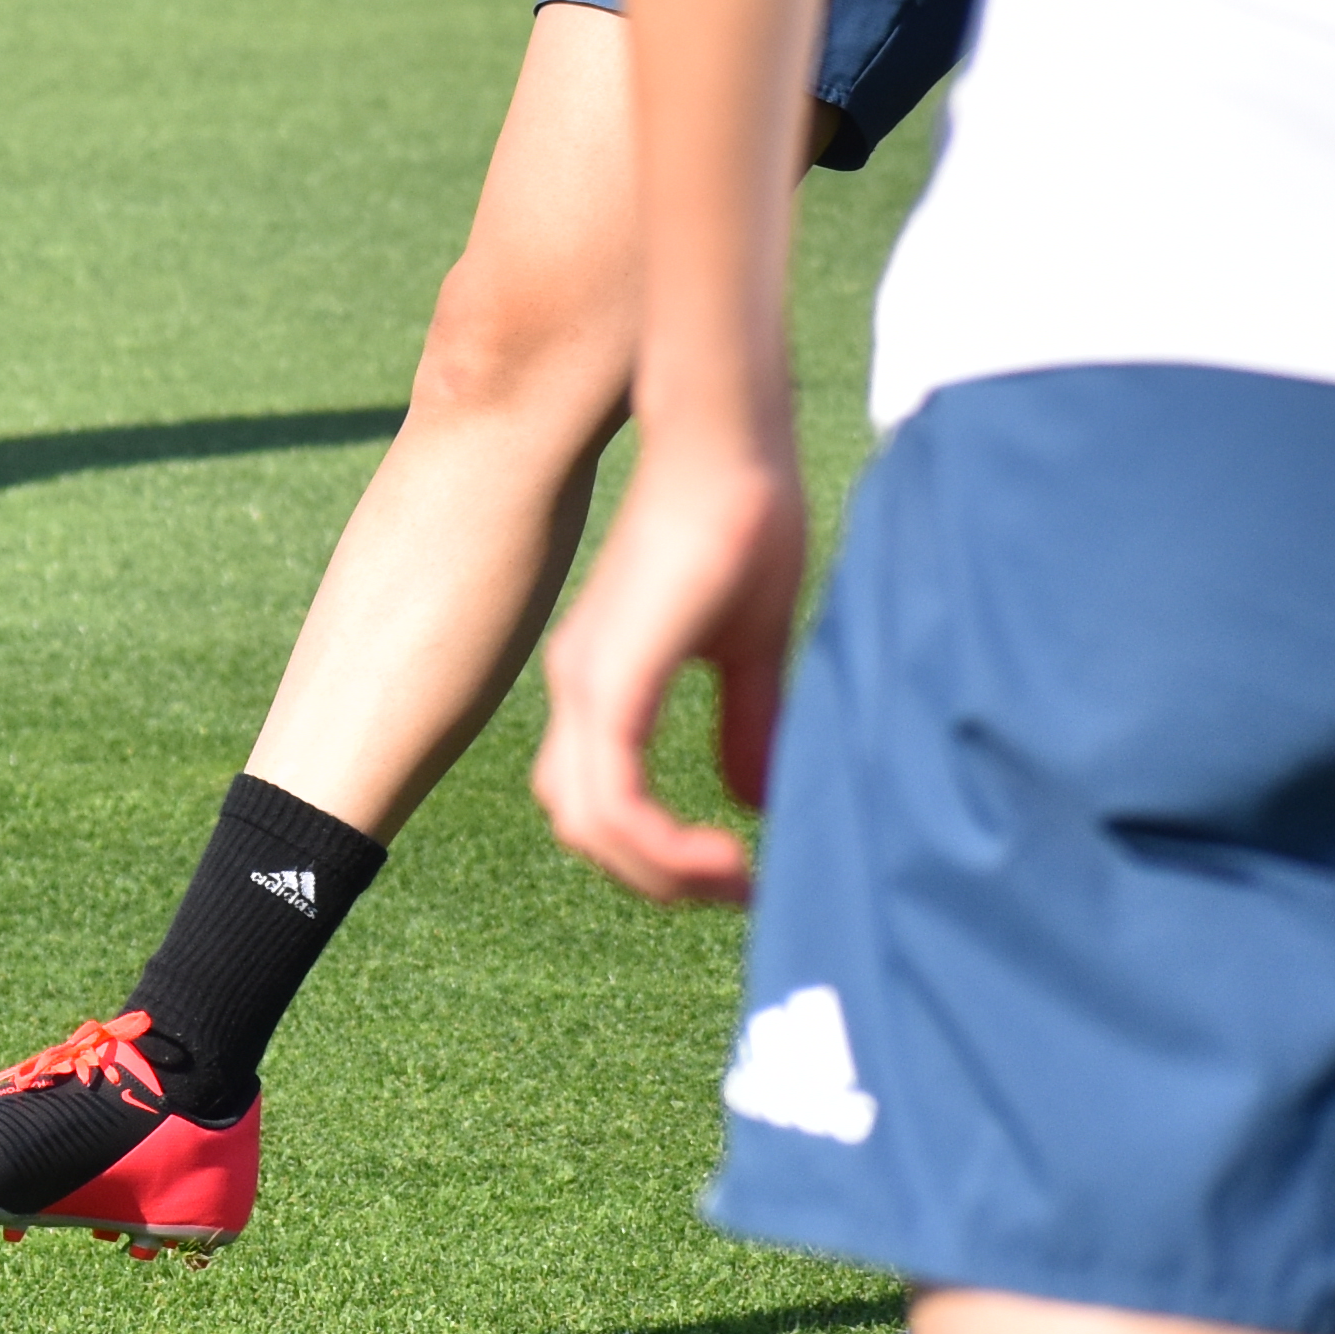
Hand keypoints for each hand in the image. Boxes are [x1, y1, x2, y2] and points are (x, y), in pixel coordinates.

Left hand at [531, 427, 812, 903]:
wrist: (728, 444)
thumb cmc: (744, 524)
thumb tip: (755, 798)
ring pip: (588, 822)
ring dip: (659, 872)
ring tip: (735, 881)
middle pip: (581, 822)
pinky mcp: (612, 676)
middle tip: (733, 889)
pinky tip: (724, 857)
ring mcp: (586, 682)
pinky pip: (614, 795)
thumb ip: (749, 719)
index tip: (732, 872)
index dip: (652, 848)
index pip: (597, 797)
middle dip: (652, 874)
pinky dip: (658, 844)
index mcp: (603, 681)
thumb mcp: (753, 644)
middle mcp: (579, 687)